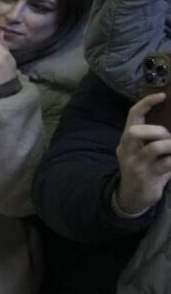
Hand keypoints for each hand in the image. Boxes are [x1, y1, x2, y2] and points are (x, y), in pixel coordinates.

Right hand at [115, 92, 170, 215]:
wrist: (132, 197)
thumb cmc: (142, 170)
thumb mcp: (141, 153)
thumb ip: (153, 139)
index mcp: (126, 141)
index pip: (132, 116)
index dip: (146, 103)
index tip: (162, 96)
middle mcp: (127, 150)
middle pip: (135, 131)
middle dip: (157, 131)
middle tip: (167, 137)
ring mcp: (136, 164)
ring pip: (155, 147)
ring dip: (170, 146)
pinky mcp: (147, 176)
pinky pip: (166, 163)